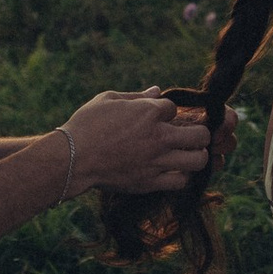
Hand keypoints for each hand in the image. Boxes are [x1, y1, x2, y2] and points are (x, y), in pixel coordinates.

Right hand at [64, 87, 209, 197]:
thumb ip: (136, 96)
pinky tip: (173, 171)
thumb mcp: (108, 99)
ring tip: (188, 155)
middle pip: (201, 135)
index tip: (157, 117)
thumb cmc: (86, 124)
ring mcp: (156, 161)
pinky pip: (180, 182)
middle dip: (199, 133)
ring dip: (197, 156)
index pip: (175, 108)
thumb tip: (157, 91)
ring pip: (198, 161)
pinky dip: (182, 176)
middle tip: (190, 136)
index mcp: (149, 112)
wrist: (72, 159)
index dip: (167, 111)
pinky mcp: (150, 182)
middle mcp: (159, 137)